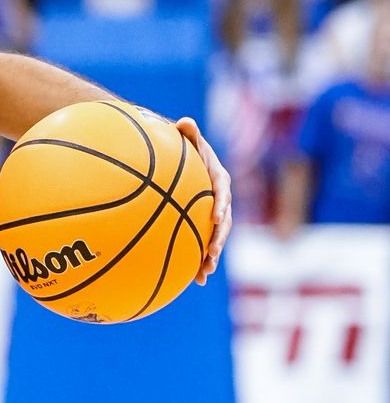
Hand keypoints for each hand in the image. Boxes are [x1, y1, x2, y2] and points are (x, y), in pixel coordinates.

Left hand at [175, 117, 231, 284]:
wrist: (180, 160)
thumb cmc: (182, 147)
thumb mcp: (186, 138)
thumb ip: (187, 133)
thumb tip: (185, 121)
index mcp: (218, 178)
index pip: (223, 190)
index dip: (222, 203)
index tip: (217, 215)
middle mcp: (219, 198)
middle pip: (223, 222)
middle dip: (218, 239)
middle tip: (211, 254)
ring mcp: (211, 214)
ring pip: (214, 237)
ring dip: (210, 255)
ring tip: (202, 273)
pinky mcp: (201, 224)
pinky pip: (200, 242)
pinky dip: (197, 261)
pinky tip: (193, 280)